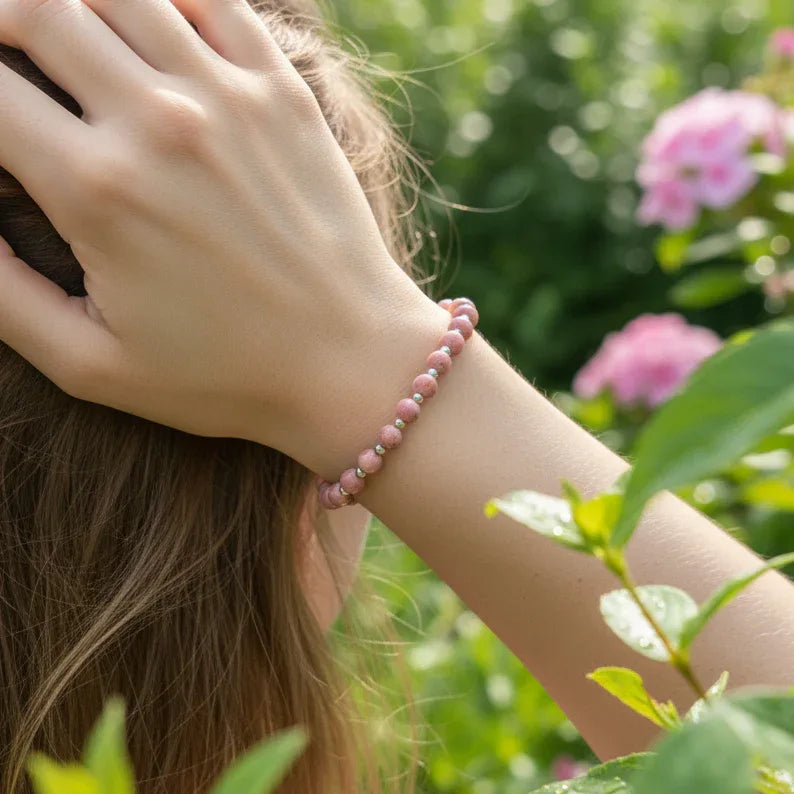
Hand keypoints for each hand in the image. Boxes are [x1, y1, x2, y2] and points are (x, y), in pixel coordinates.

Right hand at [0, 0, 429, 455]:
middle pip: (36, 10)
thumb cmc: (227, 376)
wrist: (352, 362)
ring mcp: (230, 98)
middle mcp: (159, 123)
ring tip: (60, 37)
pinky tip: (147, 26)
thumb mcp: (92, 364)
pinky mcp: (284, 94)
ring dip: (69, 3)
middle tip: (3, 63)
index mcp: (96, 190)